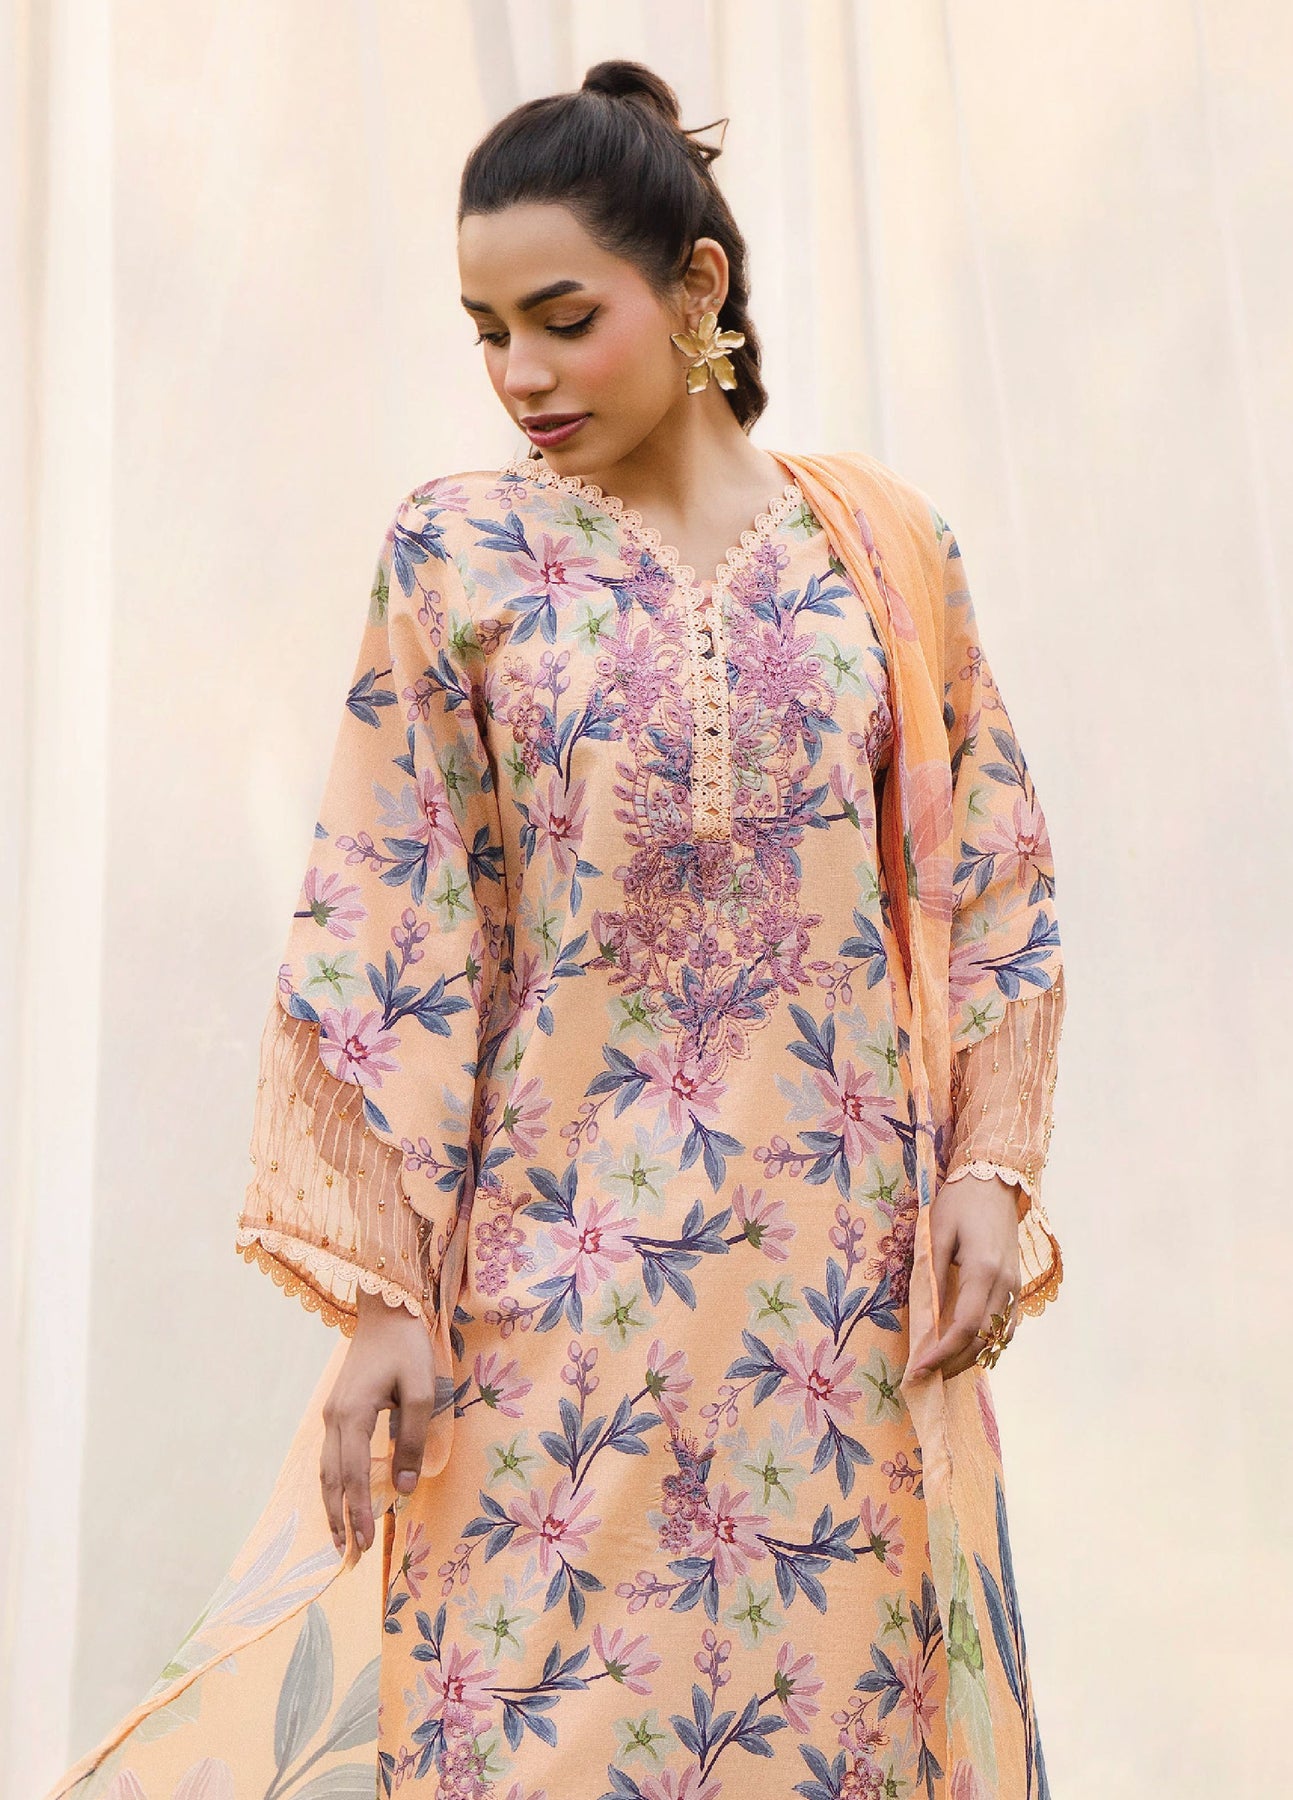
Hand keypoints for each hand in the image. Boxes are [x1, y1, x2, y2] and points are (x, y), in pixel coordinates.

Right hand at [319, 1285, 437, 1554]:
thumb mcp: (421, 1392)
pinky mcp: (337, 1409)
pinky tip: (342, 1495)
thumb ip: (412, 1441)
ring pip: (327, 1469)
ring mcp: (331, 1414)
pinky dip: (334, 1482)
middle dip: (339, 1517)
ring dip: (333, 1503)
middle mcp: (334, 1419)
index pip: (355, 1476)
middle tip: (347, 1554)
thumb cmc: (407, 1348)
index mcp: (353, 1416)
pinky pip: (331, 1455)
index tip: (364, 1544)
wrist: (386, 1310)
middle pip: (332, 1479)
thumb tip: (404, 1488)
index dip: (359, 1511)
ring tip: (340, 1535)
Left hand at [905, 1173, 1022, 1379]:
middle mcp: (1006, 1283)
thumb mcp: (936, 1232)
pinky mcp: (1017, 1285)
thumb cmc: (960, 1202)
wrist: (995, 1180)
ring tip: (941, 1366)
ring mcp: (1016, 1286)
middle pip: (984, 1340)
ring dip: (971, 1357)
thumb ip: (931, 1274)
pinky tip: (964, 1346)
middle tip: (924, 1376)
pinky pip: (1006, 1326)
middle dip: (953, 1363)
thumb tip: (923, 1317)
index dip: (941, 1353)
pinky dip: (986, 1342)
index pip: (964, 1326)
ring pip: (999, 1338)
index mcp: (983, 1269)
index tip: (918, 1370)